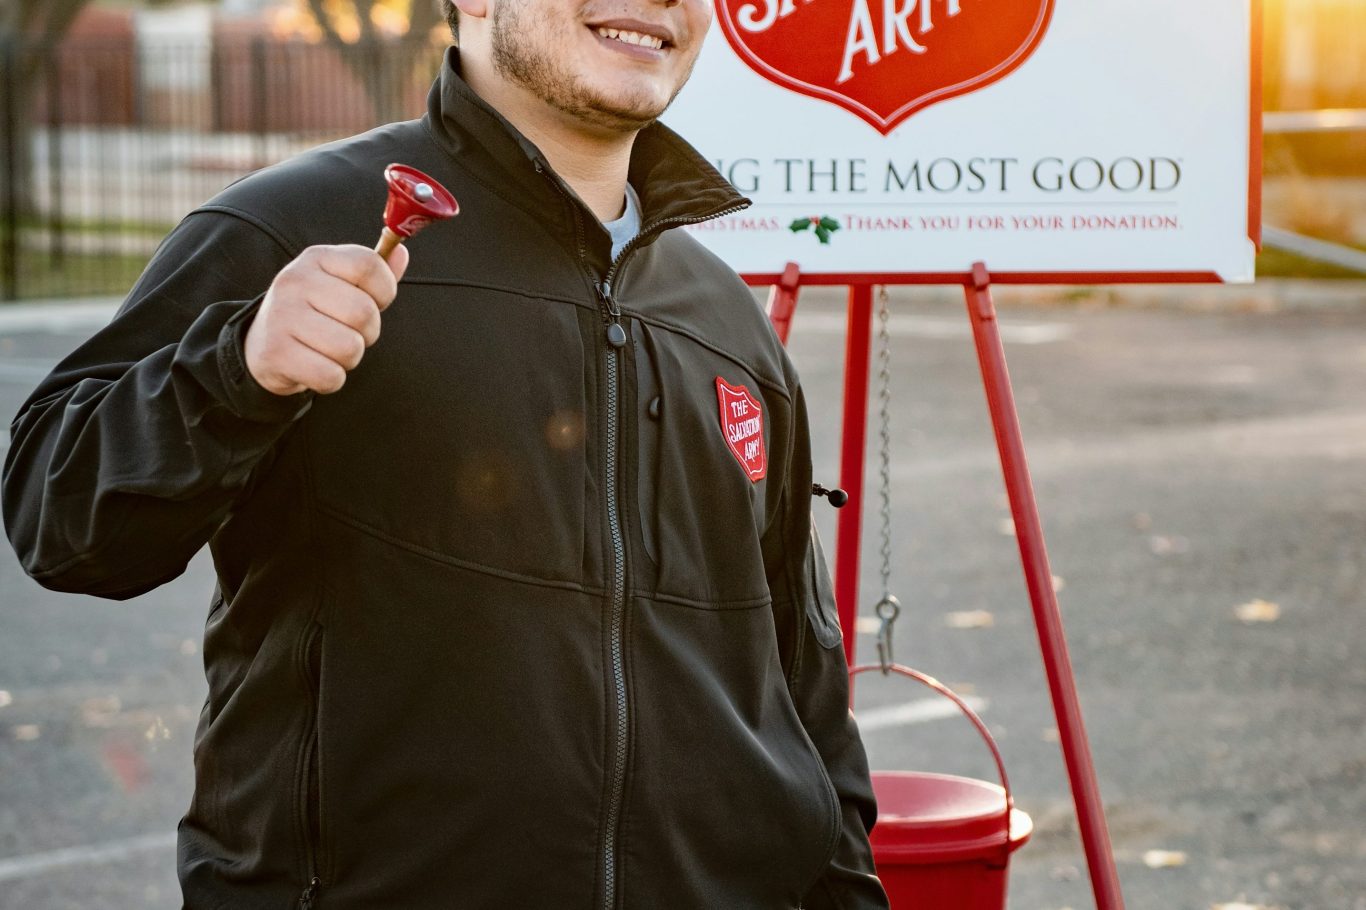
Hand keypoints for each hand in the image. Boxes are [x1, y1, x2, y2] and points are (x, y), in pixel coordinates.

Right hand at [244, 244, 408, 395]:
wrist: (261, 343)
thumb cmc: (315, 311)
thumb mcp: (340, 283)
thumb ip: (374, 272)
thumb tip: (401, 254)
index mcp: (316, 258)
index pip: (368, 266)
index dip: (384, 291)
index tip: (374, 302)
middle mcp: (295, 281)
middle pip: (364, 313)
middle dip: (367, 333)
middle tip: (348, 333)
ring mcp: (282, 316)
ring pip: (350, 348)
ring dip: (349, 358)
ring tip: (329, 350)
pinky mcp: (275, 353)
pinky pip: (330, 376)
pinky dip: (331, 379)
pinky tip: (316, 367)